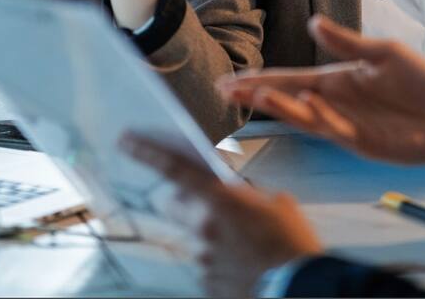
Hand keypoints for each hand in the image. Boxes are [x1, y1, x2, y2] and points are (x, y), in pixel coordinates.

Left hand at [120, 132, 322, 297]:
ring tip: (240, 241)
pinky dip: (217, 260)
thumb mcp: (276, 203)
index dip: (146, 152)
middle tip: (206, 202)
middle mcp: (203, 227)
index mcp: (219, 199)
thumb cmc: (291, 243)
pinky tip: (241, 262)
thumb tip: (238, 194)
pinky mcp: (207, 281)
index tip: (127, 141)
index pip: (172, 169)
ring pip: (192, 235)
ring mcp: (202, 257)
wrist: (297, 287)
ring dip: (207, 233)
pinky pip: (204, 263)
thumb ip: (247, 194)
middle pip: (173, 204)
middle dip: (183, 199)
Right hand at [218, 15, 424, 164]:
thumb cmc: (422, 82)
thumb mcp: (384, 53)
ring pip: (303, 116)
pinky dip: (318, 116)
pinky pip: (333, 128)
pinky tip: (304, 102)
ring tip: (257, 94)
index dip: (260, 77)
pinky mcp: (361, 143)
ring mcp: (344, 124)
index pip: (289, 77)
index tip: (230, 78)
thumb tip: (312, 22)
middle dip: (255, 94)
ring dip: (280, 106)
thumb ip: (347, 42)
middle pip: (286, 98)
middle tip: (225, 90)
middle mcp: (333, 103)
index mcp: (336, 79)